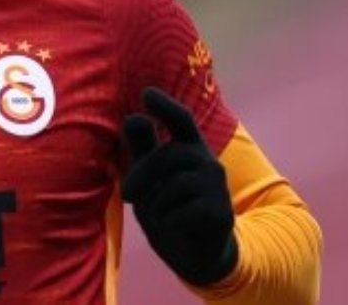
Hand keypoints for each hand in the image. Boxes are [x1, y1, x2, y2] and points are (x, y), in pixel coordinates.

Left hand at [123, 87, 237, 285]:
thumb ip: (143, 150)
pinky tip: (176, 228)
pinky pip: (181, 212)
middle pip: (168, 156)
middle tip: (126, 195)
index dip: (165, 107)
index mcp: (189, 149)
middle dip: (141, 174)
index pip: (181, 121)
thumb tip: (133, 117)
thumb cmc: (170, 208)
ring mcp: (217, 187)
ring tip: (160, 216)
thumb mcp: (151, 179)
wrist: (196, 253)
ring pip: (174, 186)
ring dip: (156, 205)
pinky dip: (168, 223)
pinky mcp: (220, 213)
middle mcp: (207, 163)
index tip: (147, 94)